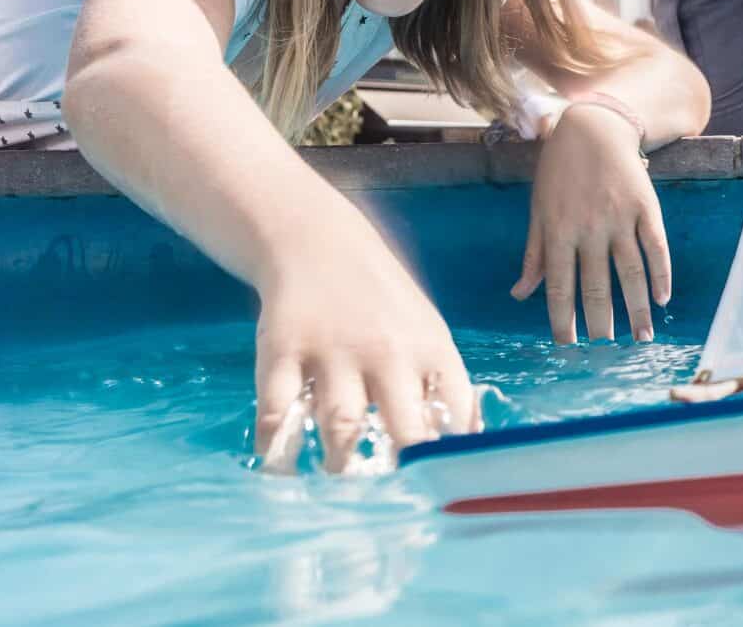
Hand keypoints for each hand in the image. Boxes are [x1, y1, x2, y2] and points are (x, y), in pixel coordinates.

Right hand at [253, 231, 474, 473]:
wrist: (317, 242)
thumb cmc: (383, 303)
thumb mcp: (426, 331)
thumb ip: (443, 387)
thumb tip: (466, 447)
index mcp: (431, 349)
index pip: (456, 413)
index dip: (454, 456)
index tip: (445, 487)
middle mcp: (387, 352)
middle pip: (404, 427)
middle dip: (404, 471)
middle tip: (394, 500)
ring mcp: (333, 352)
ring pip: (341, 426)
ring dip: (341, 465)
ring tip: (340, 481)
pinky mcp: (283, 351)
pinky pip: (277, 412)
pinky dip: (276, 449)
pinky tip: (278, 465)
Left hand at [511, 103, 671, 343]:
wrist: (594, 126)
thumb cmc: (559, 171)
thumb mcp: (539, 209)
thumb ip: (534, 254)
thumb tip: (520, 294)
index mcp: (558, 231)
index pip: (560, 287)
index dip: (563, 320)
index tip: (567, 347)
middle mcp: (589, 228)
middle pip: (597, 285)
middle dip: (601, 322)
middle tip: (606, 349)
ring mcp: (620, 217)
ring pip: (630, 272)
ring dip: (637, 308)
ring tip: (642, 337)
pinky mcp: (646, 206)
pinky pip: (656, 246)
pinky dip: (662, 273)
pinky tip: (663, 297)